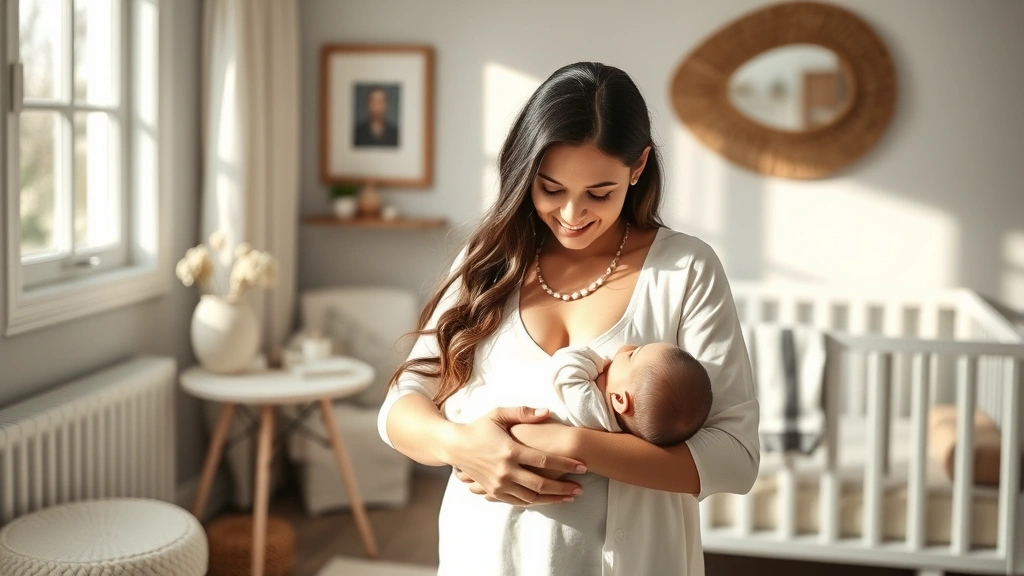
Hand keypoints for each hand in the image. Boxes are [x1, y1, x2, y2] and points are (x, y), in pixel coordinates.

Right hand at [447, 406, 585, 505]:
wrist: (454, 446)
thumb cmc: (478, 427)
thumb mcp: (498, 414)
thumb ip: (524, 412)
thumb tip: (548, 412)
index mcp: (509, 450)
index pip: (544, 461)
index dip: (566, 464)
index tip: (583, 466)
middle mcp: (505, 470)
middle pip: (541, 484)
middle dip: (564, 487)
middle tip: (581, 487)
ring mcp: (499, 484)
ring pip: (531, 498)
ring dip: (553, 499)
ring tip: (570, 496)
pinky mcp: (494, 491)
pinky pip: (518, 502)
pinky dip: (535, 502)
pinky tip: (549, 500)